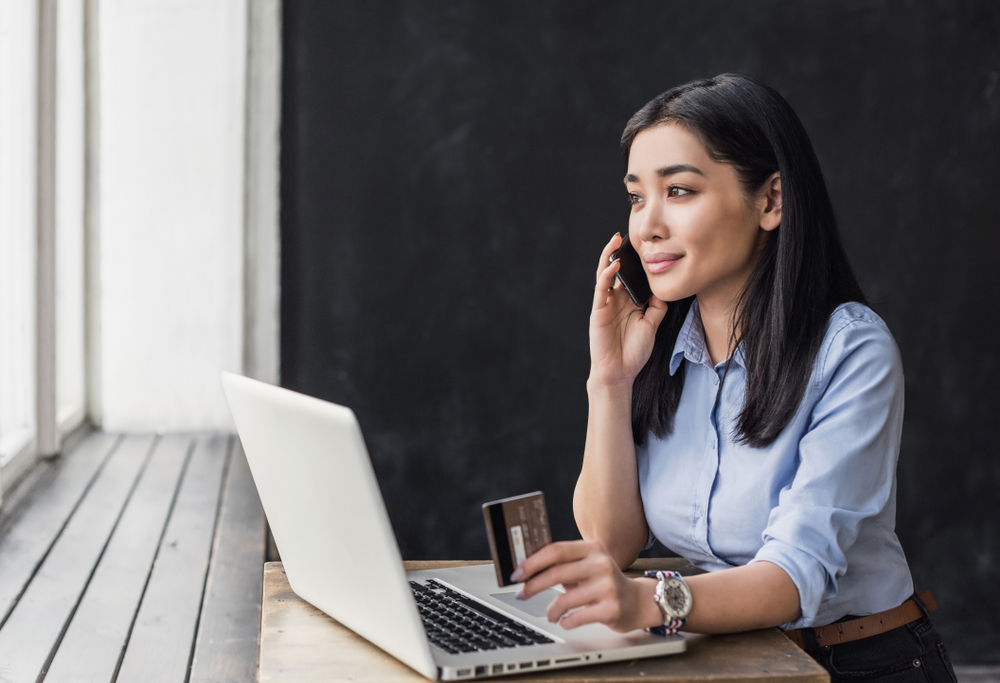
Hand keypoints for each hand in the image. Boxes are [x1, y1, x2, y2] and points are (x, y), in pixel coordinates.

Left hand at [510, 540, 660, 632]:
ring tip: (550, 614)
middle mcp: (601, 564)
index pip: (556, 550)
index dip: (533, 562)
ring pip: (565, 599)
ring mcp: (607, 586)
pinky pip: (578, 617)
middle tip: (521, 594)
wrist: (638, 602)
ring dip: (551, 609)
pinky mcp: (611, 608)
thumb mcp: (587, 566)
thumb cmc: (605, 583)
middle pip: (557, 572)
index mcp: (592, 549)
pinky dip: (566, 621)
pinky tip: (565, 621)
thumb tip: (527, 570)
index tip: (517, 573)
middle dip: (533, 585)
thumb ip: (563, 564)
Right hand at [590, 233, 667, 387]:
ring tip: (615, 240)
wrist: (620, 372)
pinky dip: (607, 275)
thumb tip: (662, 289)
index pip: (629, 275)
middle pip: (615, 270)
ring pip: (605, 274)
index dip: (633, 260)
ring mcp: (605, 304)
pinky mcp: (598, 310)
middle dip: (619, 252)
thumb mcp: (652, 325)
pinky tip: (614, 264)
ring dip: (609, 256)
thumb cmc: (633, 351)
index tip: (642, 244)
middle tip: (625, 234)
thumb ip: (656, 307)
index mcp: (627, 302)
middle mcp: (615, 300)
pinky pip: (601, 288)